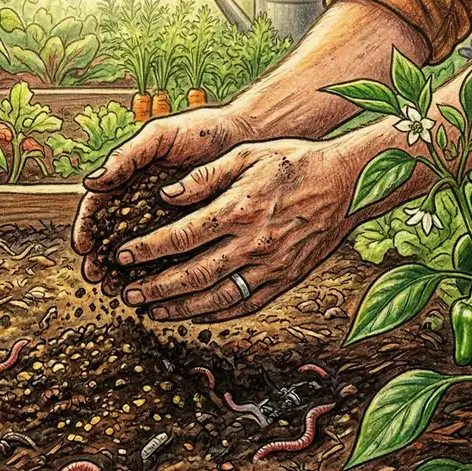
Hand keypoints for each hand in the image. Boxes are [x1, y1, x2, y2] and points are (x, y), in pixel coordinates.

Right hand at [72, 106, 255, 278]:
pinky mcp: (191, 234)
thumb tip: (92, 181)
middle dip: (101, 259)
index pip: (99, 207)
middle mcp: (142, 203)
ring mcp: (165, 221)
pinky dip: (157, 275)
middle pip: (112, 236)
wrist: (246, 136)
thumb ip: (127, 156)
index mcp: (129, 179)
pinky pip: (170, 258)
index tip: (82, 246)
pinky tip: (150, 291)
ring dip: (123, 273)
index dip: (87, 228)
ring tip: (115, 290)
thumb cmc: (200, 130)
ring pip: (137, 253)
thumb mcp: (160, 136)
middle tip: (96, 277)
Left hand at [115, 138, 357, 321]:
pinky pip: (247, 304)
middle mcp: (254, 243)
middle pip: (194, 274)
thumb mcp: (247, 155)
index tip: (122, 256)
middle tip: (127, 294)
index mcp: (239, 209)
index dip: (148, 249)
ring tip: (153, 311)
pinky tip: (196, 316)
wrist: (348, 183)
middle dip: (156, 288)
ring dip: (181, 308)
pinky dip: (218, 314)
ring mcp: (271, 266)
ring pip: (218, 297)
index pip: (181, 236)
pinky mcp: (286, 279)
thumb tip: (166, 194)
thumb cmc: (295, 161)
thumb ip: (204, 175)